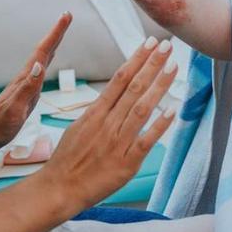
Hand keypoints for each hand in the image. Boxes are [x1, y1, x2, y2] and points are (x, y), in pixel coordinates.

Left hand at [0, 12, 71, 149]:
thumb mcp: (15, 109)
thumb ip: (28, 88)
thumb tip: (40, 65)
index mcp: (26, 80)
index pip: (44, 51)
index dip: (56, 33)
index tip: (66, 16)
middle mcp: (26, 78)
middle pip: (44, 50)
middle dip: (56, 33)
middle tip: (67, 16)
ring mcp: (25, 85)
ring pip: (42, 58)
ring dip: (52, 44)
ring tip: (60, 33)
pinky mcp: (25, 92)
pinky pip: (40, 71)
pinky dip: (46, 61)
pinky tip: (46, 63)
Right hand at [42, 37, 177, 208]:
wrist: (59, 189)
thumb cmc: (67, 159)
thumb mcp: (78, 127)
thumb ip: (98, 112)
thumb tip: (111, 97)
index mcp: (95, 113)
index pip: (119, 79)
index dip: (136, 59)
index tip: (149, 43)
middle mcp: (107, 123)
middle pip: (133, 88)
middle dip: (151, 64)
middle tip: (166, 45)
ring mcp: (117, 142)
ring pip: (141, 109)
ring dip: (158, 86)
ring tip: (173, 67)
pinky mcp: (126, 163)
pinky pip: (145, 141)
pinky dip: (158, 126)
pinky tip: (172, 111)